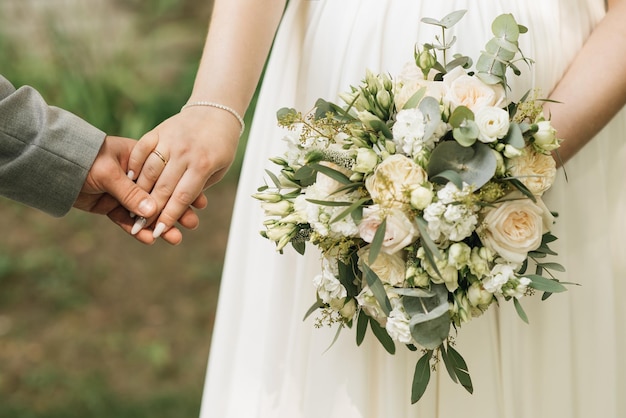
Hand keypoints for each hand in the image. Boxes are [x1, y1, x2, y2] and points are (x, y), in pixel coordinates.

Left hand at [74, 135, 204, 244]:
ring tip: (174, 239)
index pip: (166, 176)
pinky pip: (126, 220)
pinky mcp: (110, 206)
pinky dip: (137, 230)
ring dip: (158, 225)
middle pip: (159, 196)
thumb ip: (130, 192)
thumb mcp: (109, 173)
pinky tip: (150, 239)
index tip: (199, 202)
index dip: (182, 189)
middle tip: (191, 224)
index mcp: (139, 158)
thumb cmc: (82, 158)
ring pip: (144, 212)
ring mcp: (122, 192)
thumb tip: (153, 210)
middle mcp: (134, 176)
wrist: (51, 165)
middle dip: (175, 211)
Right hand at [127, 106, 239, 237]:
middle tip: (140, 228)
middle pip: (163, 187)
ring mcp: (170, 140)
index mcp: (203, 164)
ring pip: (149, 170)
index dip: (169, 216)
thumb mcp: (218, 170)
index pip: (182, 196)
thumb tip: (178, 209)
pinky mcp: (158, 131)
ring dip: (139, 192)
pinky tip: (130, 180)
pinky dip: (135, 165)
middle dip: (151, 211)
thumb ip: (199, 187)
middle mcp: (184, 152)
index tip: (159, 232)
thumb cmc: (221, 147)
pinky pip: (142, 150)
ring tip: (132, 209)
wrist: (216, 111)